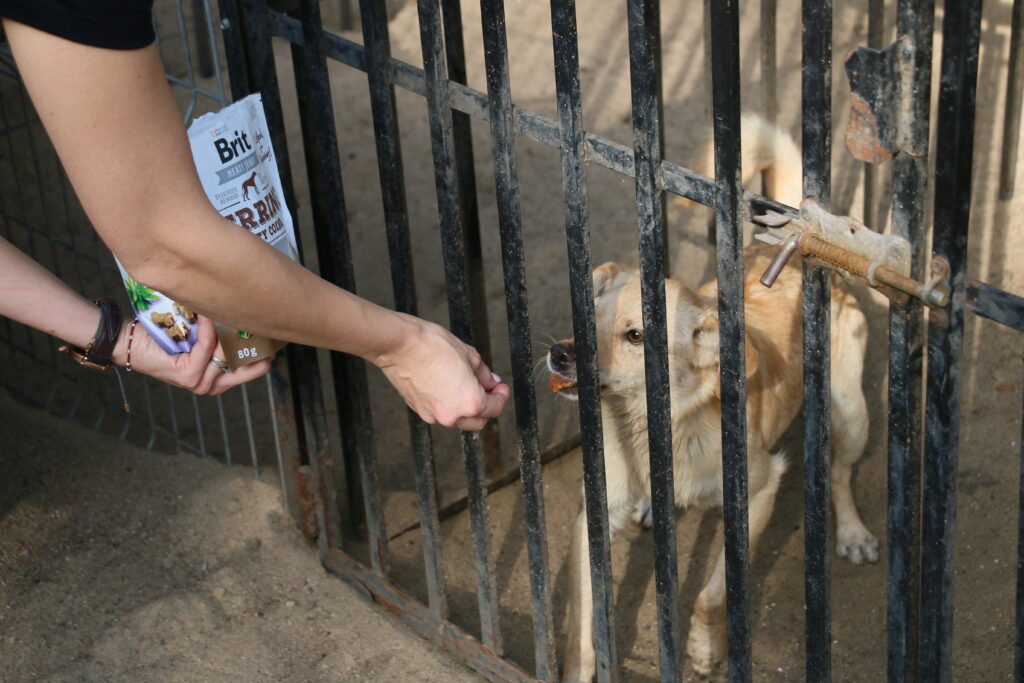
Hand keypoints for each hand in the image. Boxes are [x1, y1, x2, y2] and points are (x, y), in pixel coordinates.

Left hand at [117, 314, 270, 395]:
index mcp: (219, 381)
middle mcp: (212, 386)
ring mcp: (201, 383)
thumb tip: (246, 314)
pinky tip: (209, 314)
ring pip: (226, 353)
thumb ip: (220, 338)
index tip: (273, 330)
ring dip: (227, 329)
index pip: (254, 369)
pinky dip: (209, 327)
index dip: (265, 351)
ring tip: (228, 308)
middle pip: (248, 366)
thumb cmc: (165, 339)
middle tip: (261, 320)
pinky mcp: (189, 375)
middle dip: (256, 344)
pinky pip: (207, 346)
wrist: (131, 343)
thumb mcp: (199, 342)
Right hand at [376, 316, 509, 430]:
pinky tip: (448, 386)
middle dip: (487, 407)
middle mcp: (452, 416)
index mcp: (470, 403)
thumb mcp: (469, 355)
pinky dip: (449, 405)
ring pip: (459, 419)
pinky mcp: (419, 411)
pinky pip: (441, 413)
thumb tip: (491, 383)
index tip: (501, 387)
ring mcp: (433, 416)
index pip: (495, 408)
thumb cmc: (433, 346)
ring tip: (466, 384)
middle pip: (479, 421)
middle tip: (488, 389)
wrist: (400, 346)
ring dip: (467, 407)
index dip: (501, 396)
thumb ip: (484, 374)